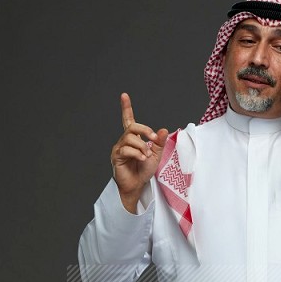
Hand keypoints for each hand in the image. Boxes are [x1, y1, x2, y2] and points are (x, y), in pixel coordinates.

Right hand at [110, 92, 168, 210]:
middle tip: (154, 139)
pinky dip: (137, 153)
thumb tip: (163, 129)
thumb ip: (159, 142)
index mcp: (133, 138)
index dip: (126, 108)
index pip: (128, 120)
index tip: (124, 95)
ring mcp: (119, 148)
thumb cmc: (144, 171)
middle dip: (145, 130)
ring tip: (146, 156)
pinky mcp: (116, 157)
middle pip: (131, 127)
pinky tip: (142, 159)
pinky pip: (126, 149)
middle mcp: (124, 141)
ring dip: (142, 146)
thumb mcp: (156, 155)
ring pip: (130, 138)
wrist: (137, 186)